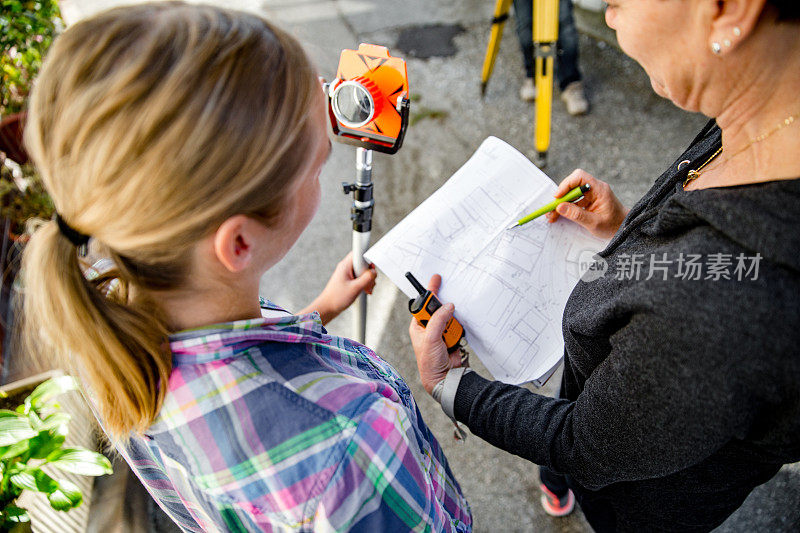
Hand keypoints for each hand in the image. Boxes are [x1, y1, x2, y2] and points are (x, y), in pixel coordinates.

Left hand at [300, 252, 376, 324]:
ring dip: (368, 280)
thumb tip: (374, 272)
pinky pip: (361, 277)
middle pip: (364, 263)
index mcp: (345, 265)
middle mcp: (346, 267)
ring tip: (366, 289)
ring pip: (363, 271)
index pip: (359, 252)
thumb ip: (367, 278)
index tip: (372, 261)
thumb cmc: (336, 298)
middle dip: (369, 273)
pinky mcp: (350, 280)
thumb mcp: (355, 288)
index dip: (367, 256)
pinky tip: (365, 290)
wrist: (328, 308)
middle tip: (369, 283)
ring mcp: (348, 273)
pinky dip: (365, 283)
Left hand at [408, 274, 463, 394]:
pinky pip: (459, 326)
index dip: (430, 293)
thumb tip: (448, 306)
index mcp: (418, 325)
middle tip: (445, 320)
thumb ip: (439, 320)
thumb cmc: (429, 362)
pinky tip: (455, 340)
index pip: (423, 304)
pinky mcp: (452, 336)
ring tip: (448, 338)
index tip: (436, 280)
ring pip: (451, 317)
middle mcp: (429, 327)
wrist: (444, 378)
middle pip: (440, 309)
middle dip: (445, 311)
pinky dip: (459, 330)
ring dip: (453, 325)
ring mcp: (442, 332)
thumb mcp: (430, 338)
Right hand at [545, 169, 628, 238]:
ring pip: (571, 192)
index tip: (557, 197)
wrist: (624, 229)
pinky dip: (565, 206)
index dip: (566, 185)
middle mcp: (595, 188)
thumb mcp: (594, 223)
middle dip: (561, 196)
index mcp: (599, 189)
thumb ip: (577, 215)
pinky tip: (560, 215)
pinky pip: (573, 200)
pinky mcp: (588, 200)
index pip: (579, 177)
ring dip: (561, 202)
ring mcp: (591, 194)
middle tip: (552, 209)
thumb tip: (560, 207)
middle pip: (572, 184)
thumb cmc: (614, 225)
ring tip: (553, 214)